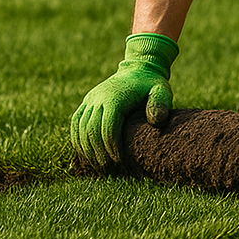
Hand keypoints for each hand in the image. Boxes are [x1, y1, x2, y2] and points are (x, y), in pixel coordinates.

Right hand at [70, 33, 178, 167]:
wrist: (138, 68)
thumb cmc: (152, 84)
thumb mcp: (162, 90)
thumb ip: (160, 104)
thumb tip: (156, 121)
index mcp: (115, 97)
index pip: (107, 128)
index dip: (111, 148)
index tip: (119, 162)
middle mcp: (98, 98)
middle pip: (91, 131)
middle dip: (98, 154)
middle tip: (108, 170)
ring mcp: (90, 99)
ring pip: (80, 129)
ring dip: (87, 150)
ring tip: (98, 167)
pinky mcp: (87, 102)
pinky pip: (76, 123)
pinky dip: (77, 140)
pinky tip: (85, 154)